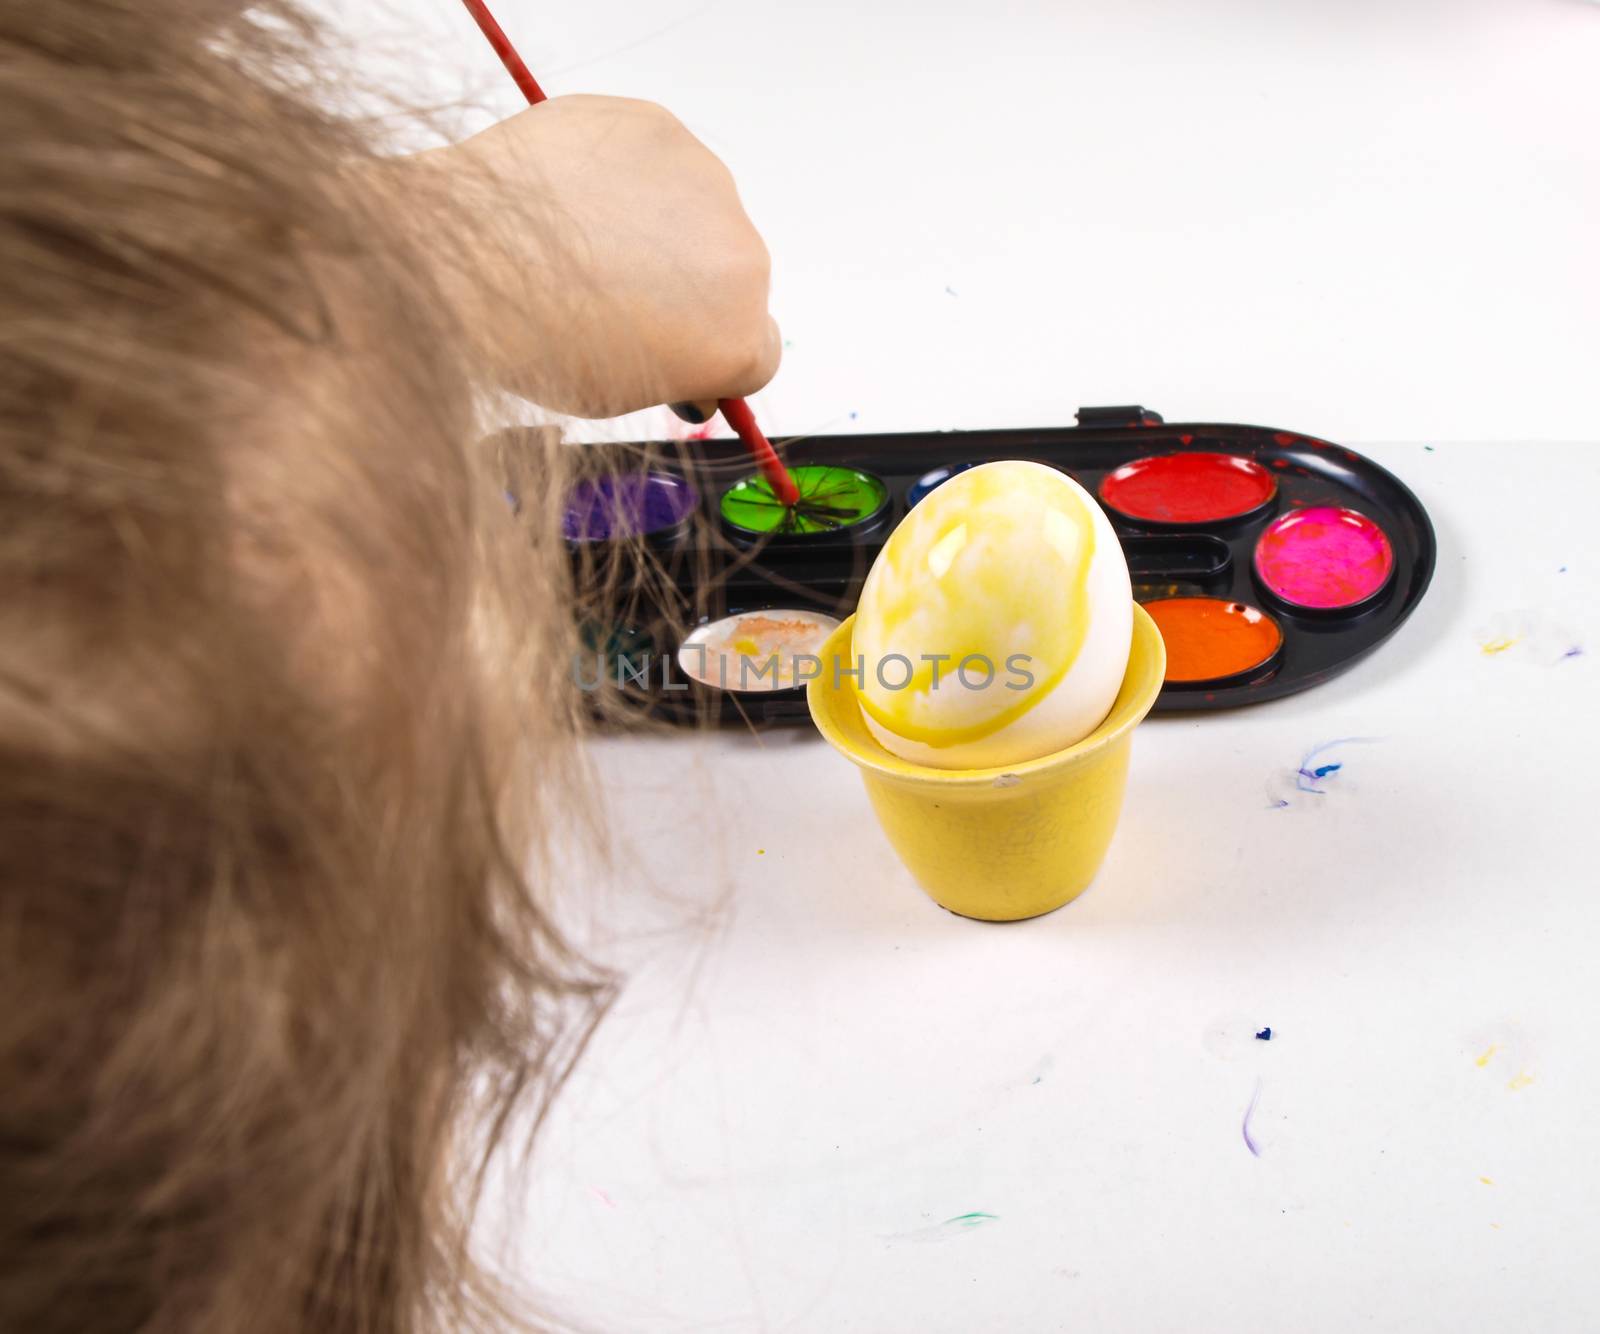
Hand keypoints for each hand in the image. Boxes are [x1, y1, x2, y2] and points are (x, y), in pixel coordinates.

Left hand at [406, 95, 780, 417]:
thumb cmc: (531, 338)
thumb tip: (684, 352)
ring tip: (582, 241)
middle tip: (615, 294)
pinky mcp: (658, 128)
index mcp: (739, 338)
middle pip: (734, 275)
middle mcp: (742, 258)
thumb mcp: (614, 395)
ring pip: (697, 210)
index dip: (714, 351)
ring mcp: (705, 183)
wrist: (464, 261)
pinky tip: (573, 195)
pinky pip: (657, 158)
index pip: (760, 350)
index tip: (680, 349)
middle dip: (689, 286)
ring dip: (660, 224)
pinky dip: (625, 174)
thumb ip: (672, 373)